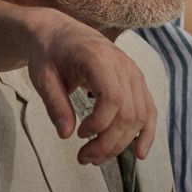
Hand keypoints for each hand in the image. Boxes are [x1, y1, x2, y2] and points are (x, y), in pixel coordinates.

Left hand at [22, 8, 156, 164]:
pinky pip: (148, 109)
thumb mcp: (43, 78)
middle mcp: (123, 64)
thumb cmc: (50, 54)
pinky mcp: (136, 81)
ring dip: (121, 143)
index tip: (78, 134)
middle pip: (128, 112)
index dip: (99, 124)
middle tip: (84, 157)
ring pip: (139, 116)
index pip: (113, 98)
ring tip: (97, 157)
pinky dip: (146, 132)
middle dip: (108, 142)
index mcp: (99, 58)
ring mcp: (133, 72)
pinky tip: (139, 153)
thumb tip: (66, 134)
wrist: (61, 33)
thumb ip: (55, 105)